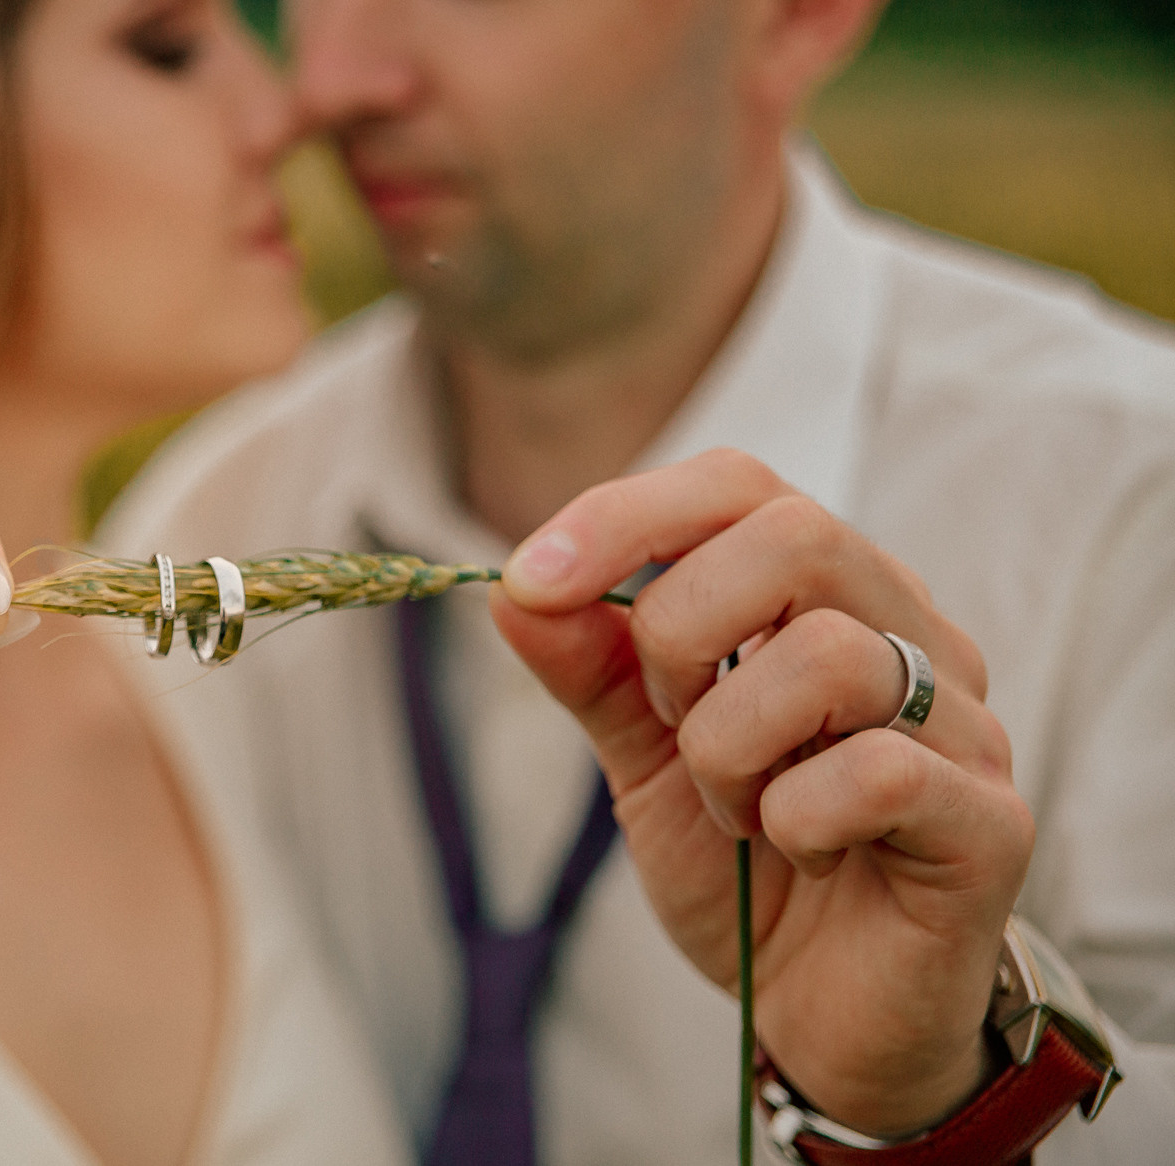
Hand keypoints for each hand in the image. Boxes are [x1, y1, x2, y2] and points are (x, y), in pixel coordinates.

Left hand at [488, 449, 1033, 1136]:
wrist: (818, 1017)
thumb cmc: (744, 868)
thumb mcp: (640, 757)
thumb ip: (589, 669)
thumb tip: (514, 588)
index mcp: (824, 596)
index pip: (738, 487)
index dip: (627, 517)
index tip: (532, 581)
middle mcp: (906, 633)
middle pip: (795, 534)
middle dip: (678, 627)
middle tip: (663, 721)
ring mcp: (961, 722)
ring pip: (826, 655)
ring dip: (728, 746)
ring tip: (735, 812)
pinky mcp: (990, 820)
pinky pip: (876, 771)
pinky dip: (795, 818)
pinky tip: (801, 855)